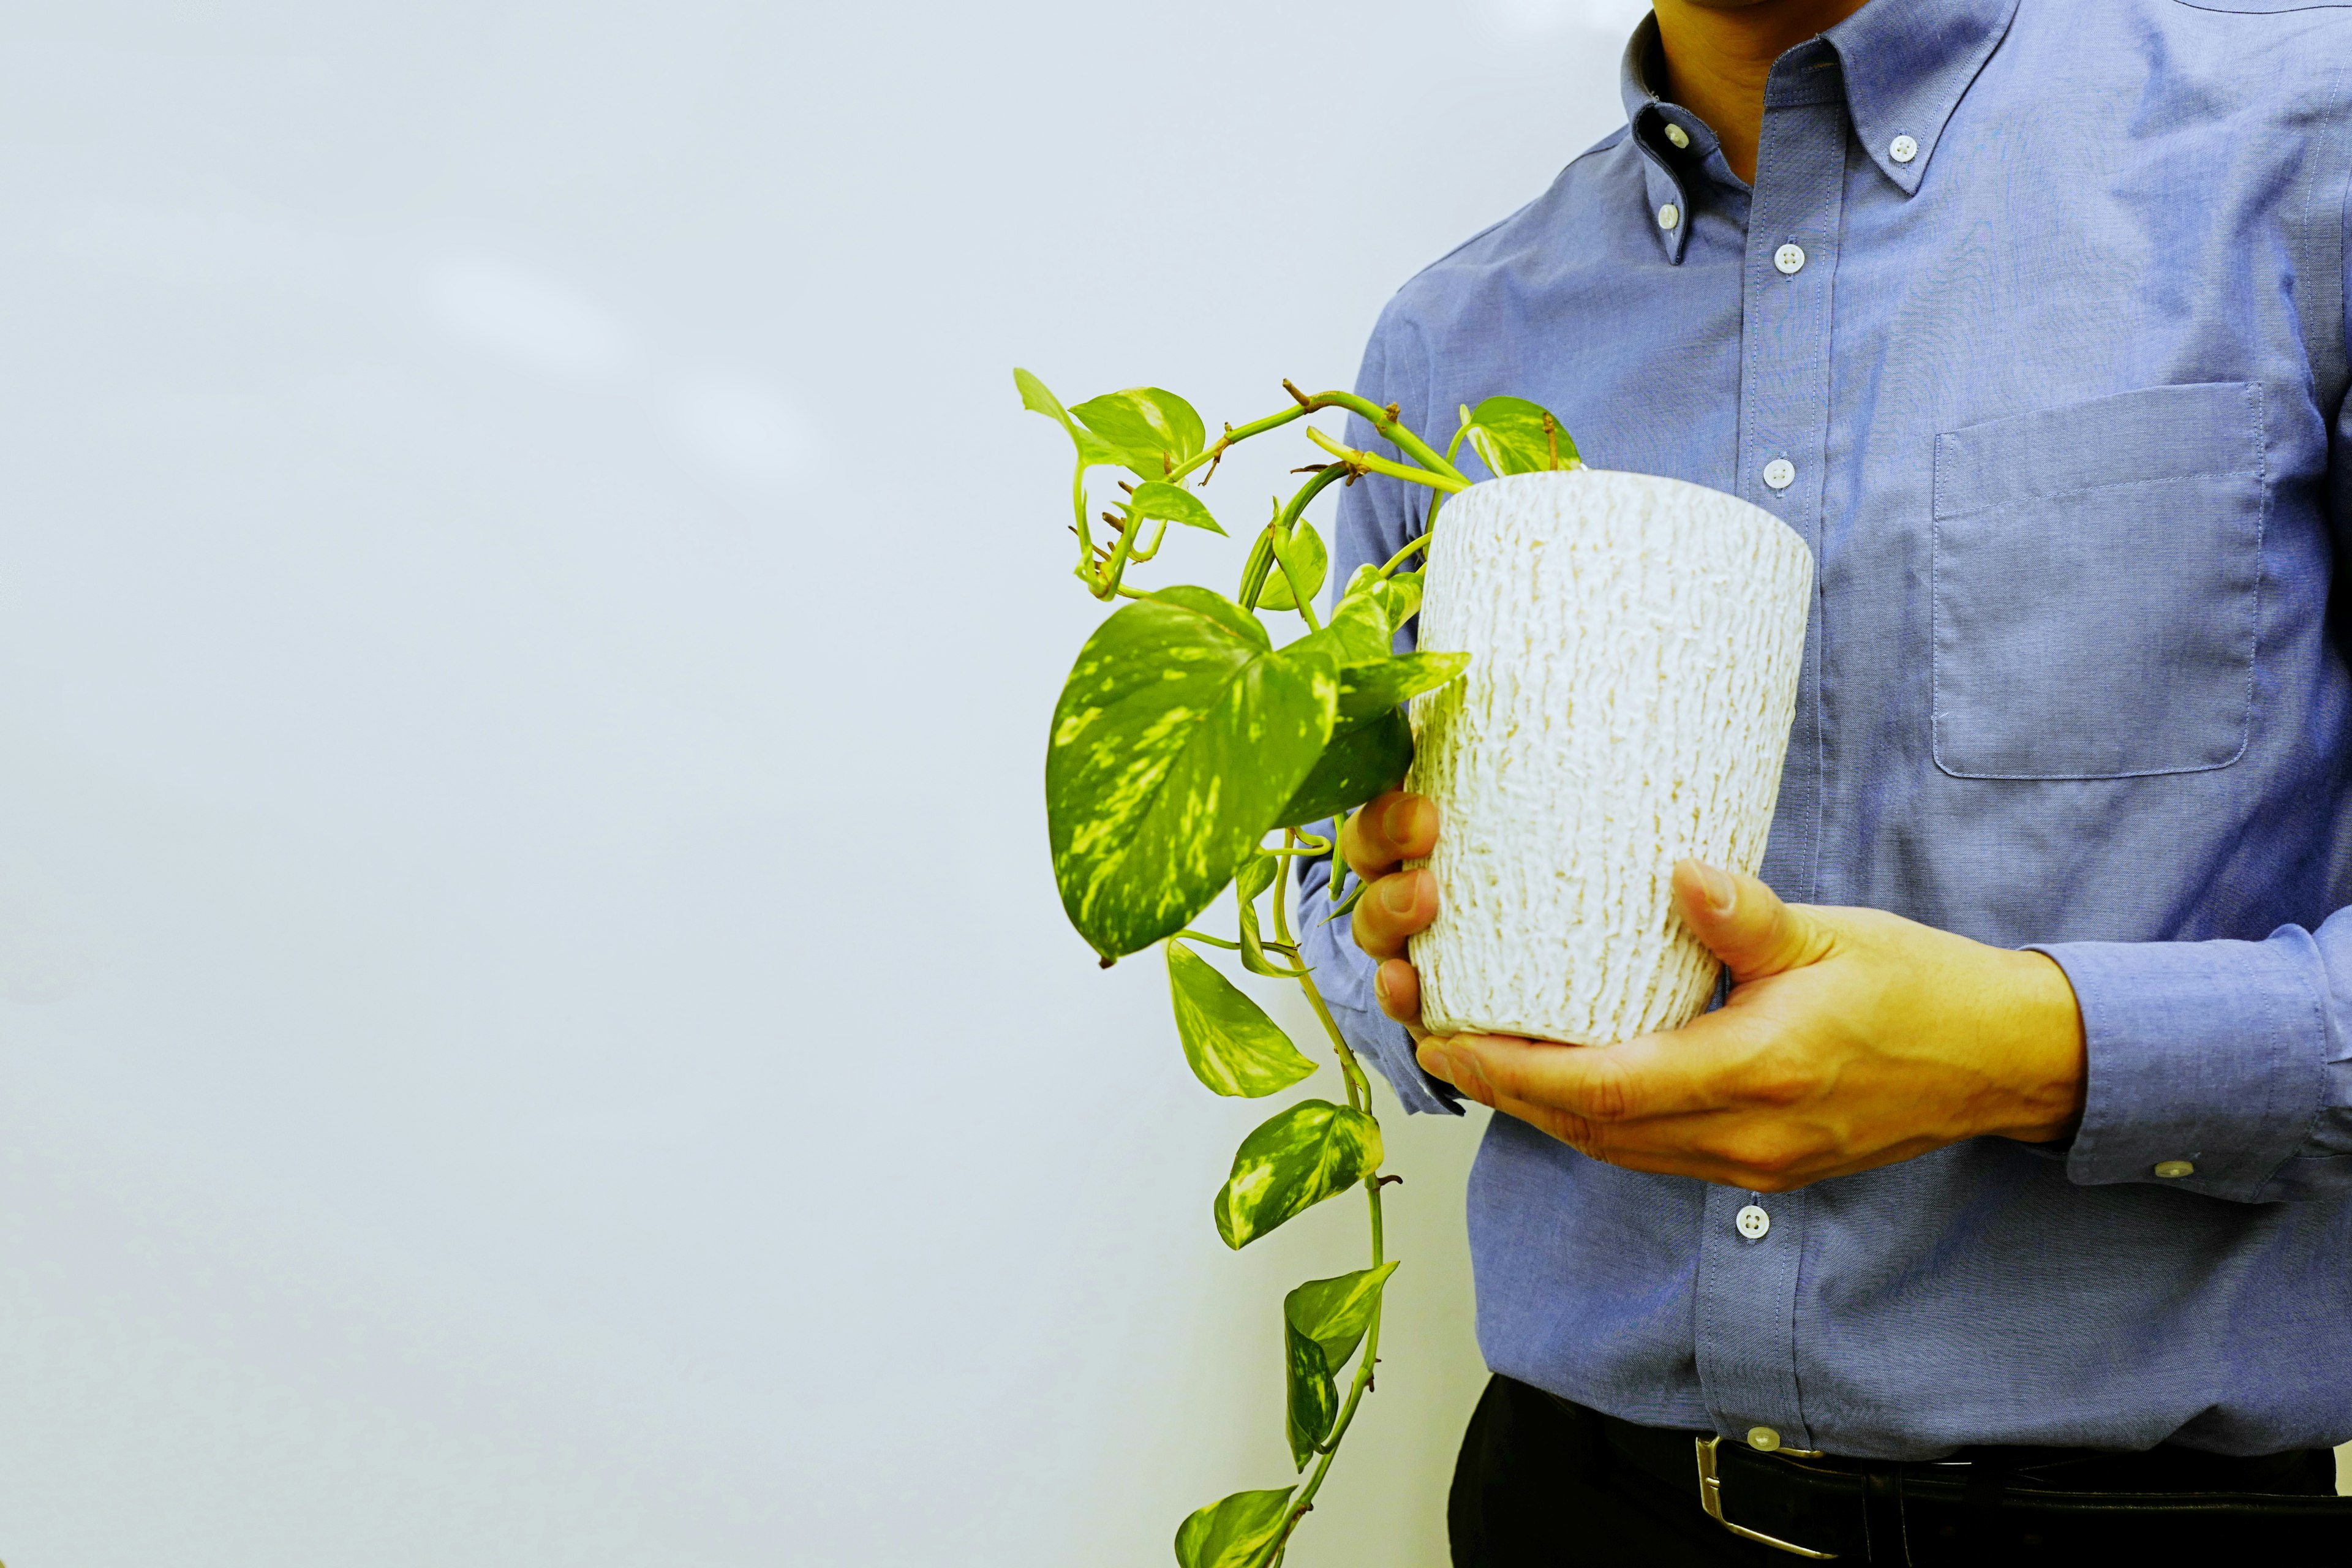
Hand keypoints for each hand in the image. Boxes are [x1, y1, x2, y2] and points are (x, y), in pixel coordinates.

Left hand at [1346, 791, 2087, 1189]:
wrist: (2000, 1061)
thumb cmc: (1922, 989)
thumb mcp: (1834, 935)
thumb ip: (1748, 917)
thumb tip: (1679, 873)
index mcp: (1758, 1075)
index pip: (1603, 1089)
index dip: (1514, 1072)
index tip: (1448, 1041)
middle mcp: (1746, 1136)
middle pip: (1593, 1130)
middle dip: (1507, 1094)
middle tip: (1437, 1047)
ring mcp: (1754, 1163)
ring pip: (1618, 1150)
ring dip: (1544, 1114)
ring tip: (1480, 1067)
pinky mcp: (1762, 1166)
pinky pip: (1653, 1153)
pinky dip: (1596, 1123)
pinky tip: (1564, 1088)